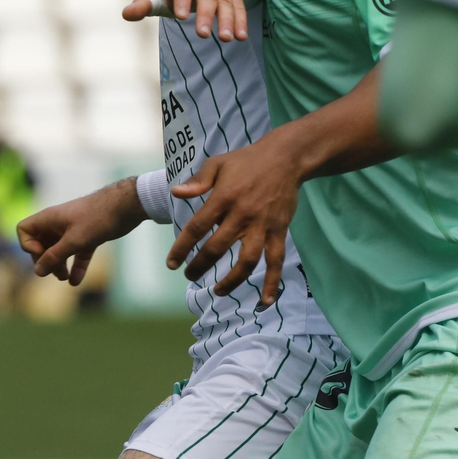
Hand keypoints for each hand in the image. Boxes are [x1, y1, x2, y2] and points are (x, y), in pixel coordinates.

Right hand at [17, 180, 148, 285]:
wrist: (126, 206)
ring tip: (65, 278)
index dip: (28, 245)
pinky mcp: (88, 236)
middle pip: (41, 244)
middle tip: (56, 272)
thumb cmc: (97, 218)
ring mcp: (73, 230)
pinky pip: (77, 254)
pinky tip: (76, 281)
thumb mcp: (74, 241)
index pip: (24, 230)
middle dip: (46, 261)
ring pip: (59, 250)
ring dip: (59, 265)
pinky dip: (75, 266)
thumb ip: (54, 257)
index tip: (43, 253)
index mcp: (49, 219)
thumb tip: (38, 272)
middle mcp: (58, 224)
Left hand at [123, 0, 247, 41]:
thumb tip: (126, 14)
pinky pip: (238, 6)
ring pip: (224, 2)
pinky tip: (241, 37)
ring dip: (228, 20)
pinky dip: (241, 21)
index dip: (181, 0)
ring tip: (227, 38)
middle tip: (203, 34)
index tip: (181, 17)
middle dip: (206, 14)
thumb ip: (143, 5)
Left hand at [167, 135, 301, 306]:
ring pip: (246, 261)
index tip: (172, 264)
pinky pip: (275, 260)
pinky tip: (265, 301)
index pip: (197, 228)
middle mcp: (242, 214)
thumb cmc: (247, 161)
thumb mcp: (218, 163)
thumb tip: (175, 194)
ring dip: (232, 280)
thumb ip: (198, 181)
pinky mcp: (279, 230)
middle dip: (200, 266)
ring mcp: (262, 225)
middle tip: (189, 276)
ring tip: (218, 290)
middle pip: (217, 248)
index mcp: (223, 198)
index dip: (182, 248)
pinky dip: (271, 282)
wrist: (285, 157)